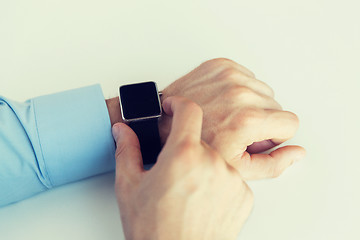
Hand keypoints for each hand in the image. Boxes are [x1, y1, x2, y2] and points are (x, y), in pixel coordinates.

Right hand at [112, 97, 253, 239]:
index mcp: (183, 154)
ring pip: (214, 160)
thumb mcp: (129, 187)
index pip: (189, 110)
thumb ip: (127, 151)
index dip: (178, 104)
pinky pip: (230, 178)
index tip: (173, 107)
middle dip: (184, 151)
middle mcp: (212, 161)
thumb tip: (123, 131)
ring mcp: (232, 179)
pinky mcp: (244, 196)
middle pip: (198, 141)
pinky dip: (217, 184)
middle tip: (172, 173)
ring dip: (202, 168)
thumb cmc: (154, 231)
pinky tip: (202, 202)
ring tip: (187, 193)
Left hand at [160, 58, 304, 179]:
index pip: (290, 123)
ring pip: (264, 91)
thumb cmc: (195, 145)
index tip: (254, 139)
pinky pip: (249, 77)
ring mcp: (230, 76)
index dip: (274, 136)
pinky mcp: (221, 65)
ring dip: (251, 104)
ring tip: (227, 115)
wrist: (163, 121)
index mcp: (247, 119)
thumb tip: (297, 152)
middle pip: (277, 107)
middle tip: (236, 130)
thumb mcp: (236, 169)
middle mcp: (241, 93)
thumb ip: (273, 164)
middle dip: (262, 121)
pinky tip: (222, 102)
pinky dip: (240, 90)